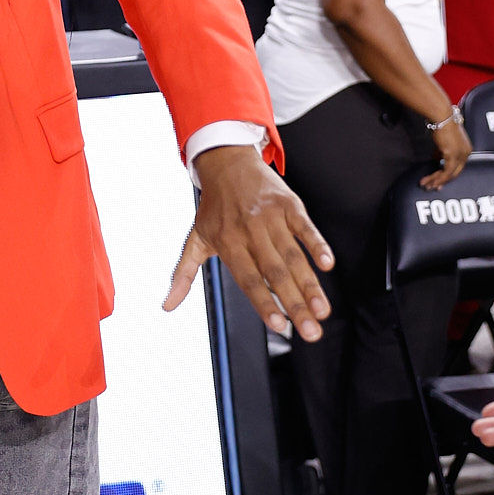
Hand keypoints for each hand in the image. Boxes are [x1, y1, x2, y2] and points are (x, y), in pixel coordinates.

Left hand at [164, 145, 333, 341]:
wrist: (225, 161)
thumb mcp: (194, 239)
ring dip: (310, 284)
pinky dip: (316, 243)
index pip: (248, 280)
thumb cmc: (213, 208)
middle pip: (275, 273)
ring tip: (323, 311)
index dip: (264, 303)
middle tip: (312, 333)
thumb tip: (166, 306)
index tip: (279, 326)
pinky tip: (327, 264)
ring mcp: (270, 216)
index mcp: (227, 243)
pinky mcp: (287, 204)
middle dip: (295, 304)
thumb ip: (183, 275)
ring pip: (292, 255)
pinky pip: (304, 226)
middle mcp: (249, 231)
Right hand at [420, 112, 470, 189]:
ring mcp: (460, 155)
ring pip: (449, 174)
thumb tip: (437, 159)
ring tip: (427, 184)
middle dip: (442, 181)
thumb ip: (442, 151)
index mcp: (466, 150)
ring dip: (437, 181)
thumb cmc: (443, 123)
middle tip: (433, 187)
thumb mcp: (444, 140)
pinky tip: (431, 181)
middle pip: (455, 173)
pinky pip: (445, 171)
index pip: (458, 167)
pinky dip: (438, 178)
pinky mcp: (452, 154)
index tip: (439, 180)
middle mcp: (465, 153)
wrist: (442, 116)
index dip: (448, 174)